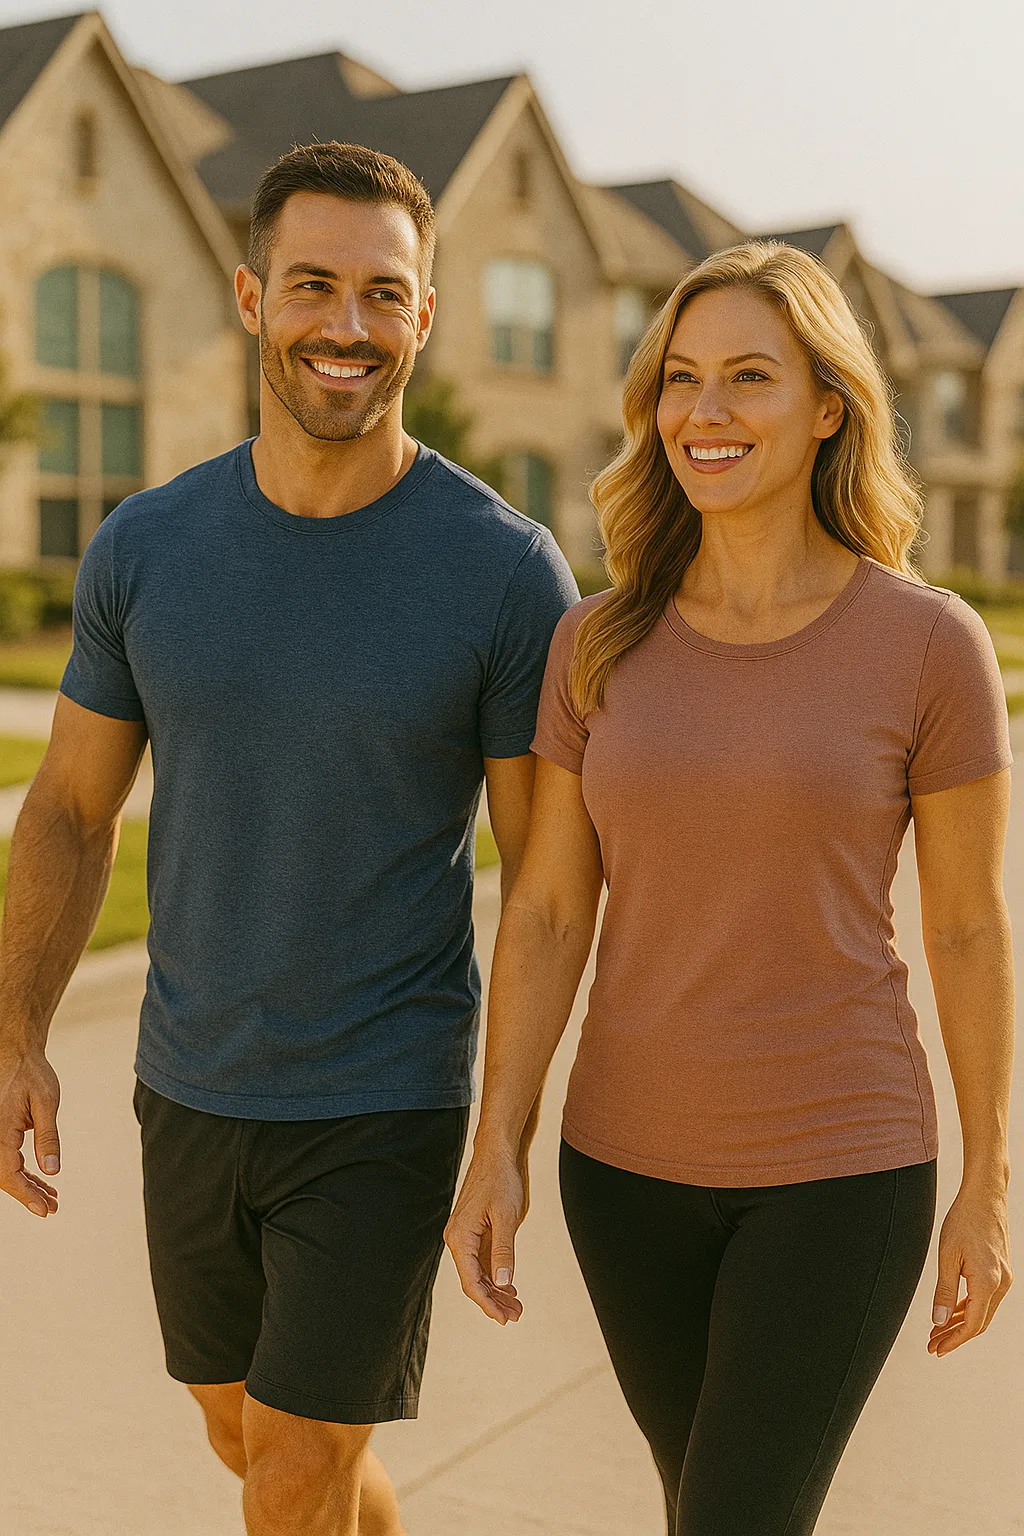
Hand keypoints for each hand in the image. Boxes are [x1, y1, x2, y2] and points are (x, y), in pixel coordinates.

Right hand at [0, 1049, 60, 1216]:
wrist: (16, 1053)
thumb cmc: (31, 1073)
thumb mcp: (46, 1103)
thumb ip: (47, 1137)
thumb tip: (52, 1170)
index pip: (8, 1174)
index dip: (26, 1195)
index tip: (44, 1209)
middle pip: (6, 1177)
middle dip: (28, 1195)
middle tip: (52, 1208)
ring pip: (7, 1170)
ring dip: (28, 1185)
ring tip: (52, 1198)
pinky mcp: (0, 1132)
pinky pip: (9, 1158)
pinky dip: (25, 1171)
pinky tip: (43, 1179)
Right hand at [444, 1149, 526, 1324]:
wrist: (498, 1153)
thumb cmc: (502, 1180)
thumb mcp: (507, 1217)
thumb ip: (504, 1252)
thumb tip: (502, 1284)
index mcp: (460, 1237)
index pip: (471, 1282)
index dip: (487, 1304)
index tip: (505, 1319)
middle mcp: (457, 1239)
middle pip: (473, 1281)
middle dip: (493, 1301)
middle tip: (517, 1316)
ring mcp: (465, 1235)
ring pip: (477, 1273)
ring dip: (495, 1290)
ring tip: (516, 1306)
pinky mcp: (474, 1231)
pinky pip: (481, 1260)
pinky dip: (494, 1275)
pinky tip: (509, 1287)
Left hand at [929, 1183, 1011, 1355]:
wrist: (985, 1196)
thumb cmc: (963, 1221)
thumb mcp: (947, 1256)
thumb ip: (944, 1291)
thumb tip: (939, 1321)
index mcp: (988, 1282)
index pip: (973, 1325)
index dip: (954, 1340)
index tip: (936, 1349)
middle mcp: (1001, 1284)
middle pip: (979, 1322)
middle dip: (956, 1336)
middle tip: (933, 1345)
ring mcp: (1004, 1278)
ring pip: (983, 1311)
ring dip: (961, 1323)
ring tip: (938, 1331)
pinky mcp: (1001, 1271)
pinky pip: (986, 1298)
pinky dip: (970, 1308)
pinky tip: (953, 1312)